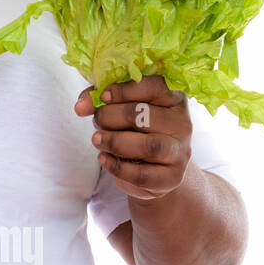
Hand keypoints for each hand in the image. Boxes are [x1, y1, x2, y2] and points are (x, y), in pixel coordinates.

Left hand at [74, 75, 192, 200]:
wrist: (154, 169)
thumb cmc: (135, 130)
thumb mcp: (120, 108)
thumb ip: (100, 100)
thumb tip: (81, 106)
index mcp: (173, 98)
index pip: (155, 86)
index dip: (124, 90)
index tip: (103, 97)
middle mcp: (182, 123)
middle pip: (145, 115)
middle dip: (111, 117)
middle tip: (96, 122)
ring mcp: (180, 152)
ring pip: (149, 146)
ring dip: (115, 142)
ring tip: (97, 140)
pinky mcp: (172, 177)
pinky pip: (142, 174)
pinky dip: (117, 167)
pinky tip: (104, 159)